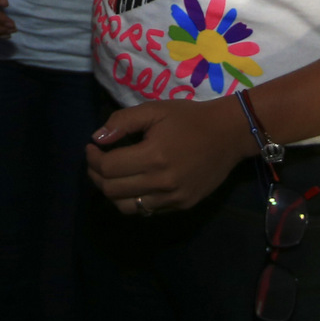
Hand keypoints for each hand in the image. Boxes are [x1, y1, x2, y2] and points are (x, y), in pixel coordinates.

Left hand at [86, 96, 251, 214]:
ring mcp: (173, 199)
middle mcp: (162, 183)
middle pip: (113, 191)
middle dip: (96, 175)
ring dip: (111, 192)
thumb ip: (122, 122)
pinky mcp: (181, 206)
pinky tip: (132, 183)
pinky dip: (133, 199)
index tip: (91, 147)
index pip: (109, 168)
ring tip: (110, 175)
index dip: (93, 158)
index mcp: (154, 156)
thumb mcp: (154, 109)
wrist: (228, 134)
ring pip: (127, 208)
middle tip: (96, 160)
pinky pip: (146, 211)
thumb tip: (97, 138)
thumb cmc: (189, 117)